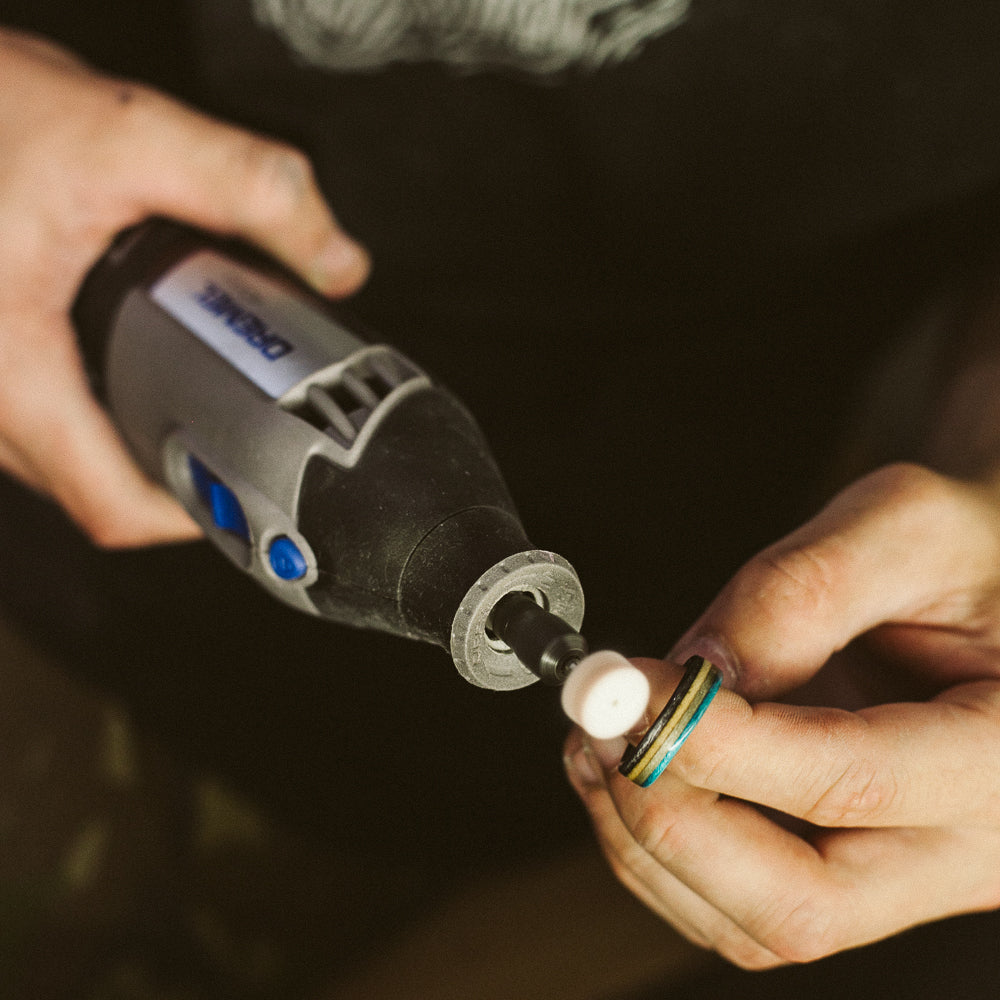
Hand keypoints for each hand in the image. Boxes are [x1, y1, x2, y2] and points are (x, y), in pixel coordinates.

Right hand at [0, 28, 369, 545]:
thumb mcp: (133, 134)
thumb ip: (249, 187)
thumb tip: (338, 262)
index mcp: (10, 368)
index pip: (107, 503)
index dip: (190, 516)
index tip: (248, 497)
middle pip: (93, 488)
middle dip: (177, 477)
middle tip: (244, 440)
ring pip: (67, 460)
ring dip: (138, 447)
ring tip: (205, 408)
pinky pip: (48, 422)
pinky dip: (103, 414)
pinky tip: (145, 373)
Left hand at [565, 462, 999, 967]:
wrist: (996, 585)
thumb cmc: (973, 551)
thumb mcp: (904, 526)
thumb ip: (799, 593)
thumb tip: (690, 672)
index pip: (846, 783)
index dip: (713, 742)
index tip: (624, 687)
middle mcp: (969, 848)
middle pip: (799, 904)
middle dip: (670, 818)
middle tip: (600, 730)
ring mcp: (908, 876)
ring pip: (756, 922)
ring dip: (646, 839)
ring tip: (595, 739)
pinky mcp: (854, 871)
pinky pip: (743, 903)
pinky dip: (660, 849)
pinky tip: (625, 769)